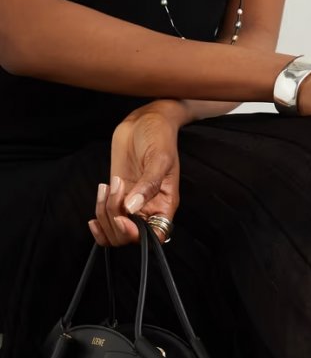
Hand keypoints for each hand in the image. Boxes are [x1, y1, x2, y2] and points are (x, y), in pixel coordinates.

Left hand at [89, 100, 184, 246]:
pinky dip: (98, 214)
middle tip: (115, 191)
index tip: (124, 219)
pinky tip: (99, 196)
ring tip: (109, 185)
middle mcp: (148, 209)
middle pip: (129, 237)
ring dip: (105, 212)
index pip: (154, 236)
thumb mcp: (159, 159)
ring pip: (114, 228)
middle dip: (116, 221)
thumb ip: (148, 185)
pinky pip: (106, 216)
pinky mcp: (117, 194)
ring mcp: (131, 203)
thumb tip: (131, 208)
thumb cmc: (160, 136)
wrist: (146, 119)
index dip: (137, 235)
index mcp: (164, 206)